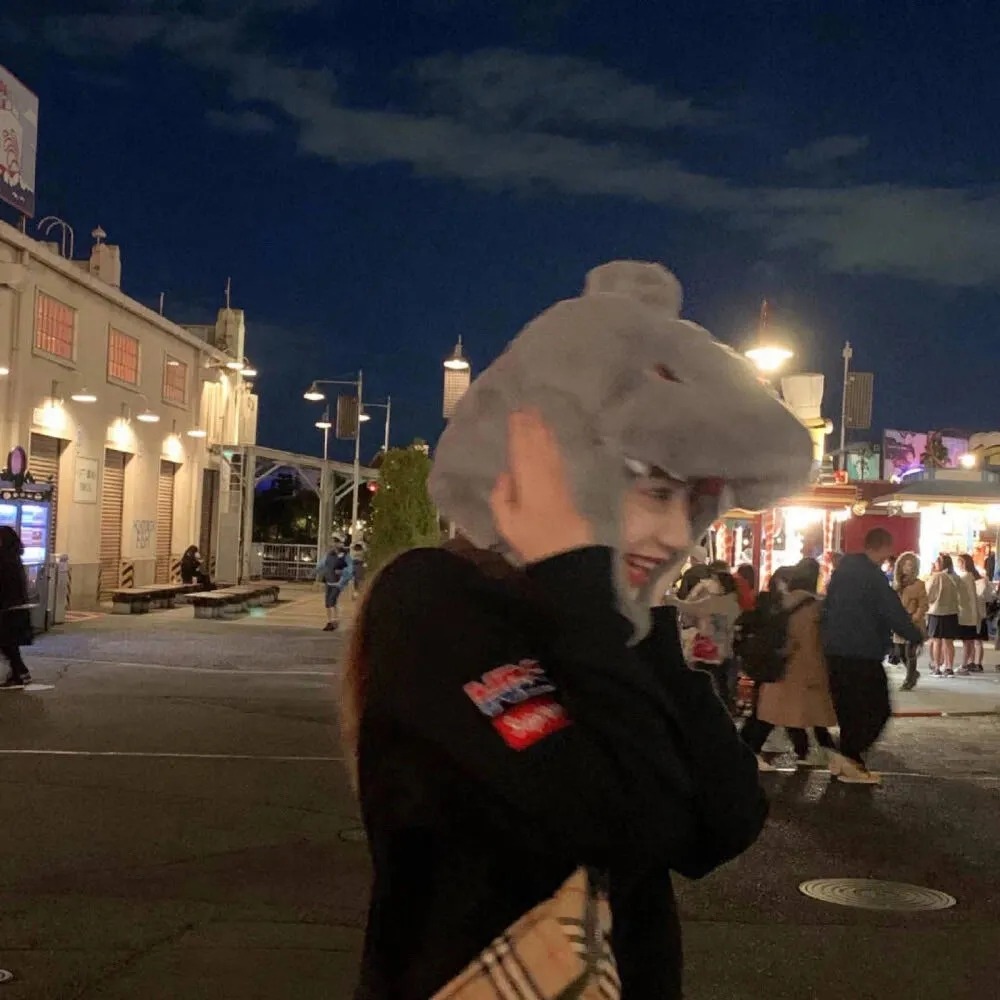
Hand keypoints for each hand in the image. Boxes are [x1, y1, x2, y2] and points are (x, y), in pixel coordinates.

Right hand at [490, 409, 593, 563]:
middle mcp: (543, 473)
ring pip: (548, 447)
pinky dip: (552, 443)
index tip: (515, 414)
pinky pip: (557, 456)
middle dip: (531, 425)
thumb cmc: (532, 537)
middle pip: (536, 444)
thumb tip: (504, 475)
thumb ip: (501, 497)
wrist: (566, 549)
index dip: (519, 431)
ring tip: (538, 415)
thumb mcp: (506, 522)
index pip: (521, 449)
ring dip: (543, 430)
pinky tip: (550, 437)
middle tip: (527, 407)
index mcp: (527, 480)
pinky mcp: (565, 484)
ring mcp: (556, 477)